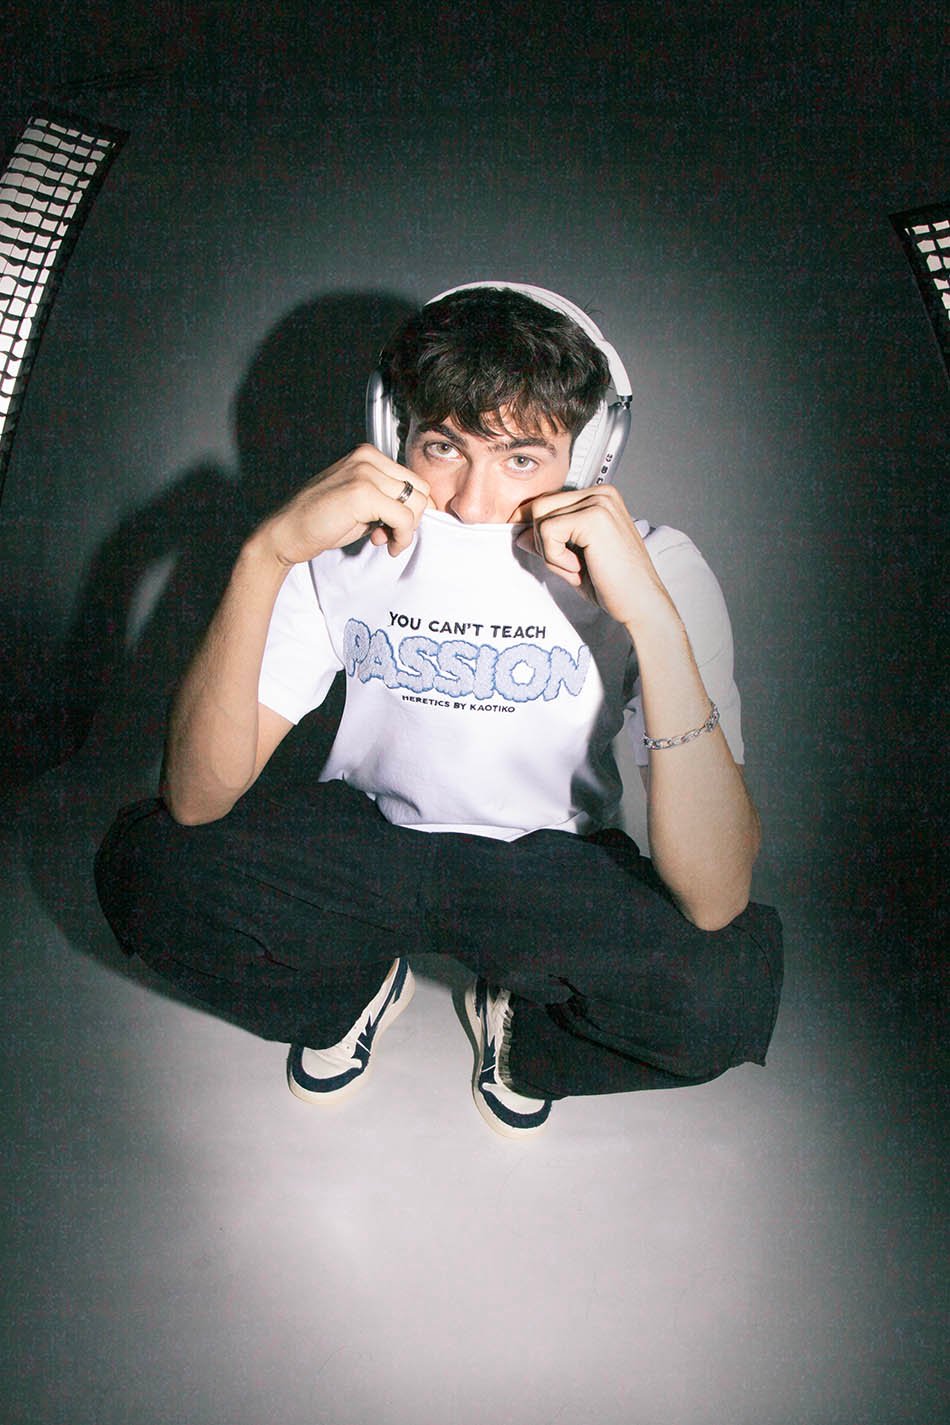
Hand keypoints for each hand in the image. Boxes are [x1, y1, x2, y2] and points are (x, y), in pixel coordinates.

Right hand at [256, 445, 431, 566]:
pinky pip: (404, 518)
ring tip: (385, 541)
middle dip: (411, 519)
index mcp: (367, 455)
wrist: (286, 532)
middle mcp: (367, 458)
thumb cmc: (320, 521)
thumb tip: (417, 512)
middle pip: (420, 491)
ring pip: (416, 505)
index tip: (390, 527)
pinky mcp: (363, 493)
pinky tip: (384, 544)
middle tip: (388, 536)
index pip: (414, 481)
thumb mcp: (360, 503)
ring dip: (406, 531)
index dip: (409, 510)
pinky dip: (401, 537)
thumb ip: (386, 499)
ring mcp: (365, 473)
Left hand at [515, 484, 671, 629]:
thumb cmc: (612, 584)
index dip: (537, 529)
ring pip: (540, 518)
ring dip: (549, 551)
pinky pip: (548, 531)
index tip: (544, 553)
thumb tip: (519, 533)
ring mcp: (599, 502)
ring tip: (575, 569)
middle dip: (542, 541)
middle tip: (567, 568)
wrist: (640, 604)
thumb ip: (548, 541)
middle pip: (540, 505)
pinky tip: (579, 569)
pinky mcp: (594, 517)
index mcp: (599, 497)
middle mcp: (601, 493)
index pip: (549, 501)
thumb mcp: (572, 558)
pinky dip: (555, 557)